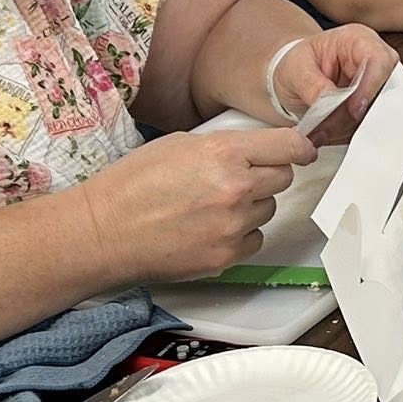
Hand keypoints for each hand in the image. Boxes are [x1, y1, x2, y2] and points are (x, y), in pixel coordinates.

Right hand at [81, 127, 314, 280]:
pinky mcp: (226, 256)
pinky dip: (240, 235)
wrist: (102, 232)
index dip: (297, 147)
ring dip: (250, 206)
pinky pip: (254, 240)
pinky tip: (209, 229)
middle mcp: (235, 189)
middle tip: (237, 179)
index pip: (289, 146)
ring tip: (211, 206)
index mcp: (223, 153)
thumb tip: (254, 151)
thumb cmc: (131, 185)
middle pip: (283, 178)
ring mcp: (233, 226)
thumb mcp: (178, 144)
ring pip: (268, 211)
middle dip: (266, 176)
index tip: (300, 151)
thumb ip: (223, 147)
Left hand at [271, 23, 399, 145]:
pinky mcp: (372, 104)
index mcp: (358, 39)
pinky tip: (330, 131)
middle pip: (388, 88)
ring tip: (324, 131)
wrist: (292, 77)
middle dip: (361, 112)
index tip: (354, 110)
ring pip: (380, 110)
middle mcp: (374, 59)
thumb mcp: (296, 70)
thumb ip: (313, 85)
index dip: (370, 86)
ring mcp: (376, 83)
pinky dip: (350, 130)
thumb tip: (331, 101)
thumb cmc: (297, 64)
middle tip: (332, 127)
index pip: (379, 60)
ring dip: (352, 125)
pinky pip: (370, 122)